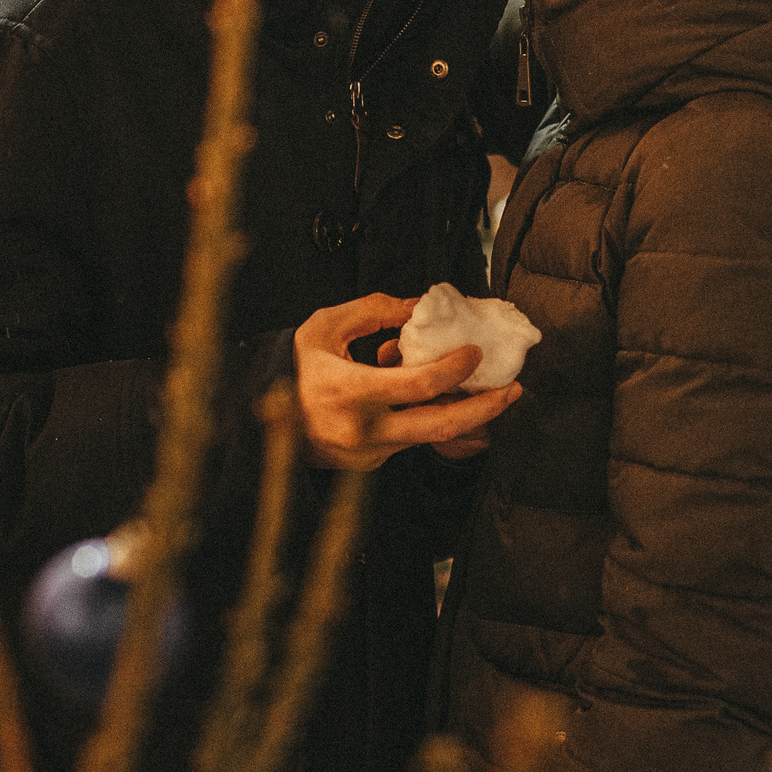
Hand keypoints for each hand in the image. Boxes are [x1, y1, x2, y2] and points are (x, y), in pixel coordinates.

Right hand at [295, 293, 519, 470]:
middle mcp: (362, 431)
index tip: (474, 352)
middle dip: (484, 409)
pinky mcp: (371, 465)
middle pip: (440, 426)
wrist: (258, 423)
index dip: (454, 368)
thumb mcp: (323, 328)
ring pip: (429, 436)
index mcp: (348, 392)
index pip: (417, 385)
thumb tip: (418, 306)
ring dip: (461, 414)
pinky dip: (427, 419)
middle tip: (513, 390)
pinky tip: (435, 399)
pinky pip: (410, 440)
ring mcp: (368, 454)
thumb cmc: (293, 368)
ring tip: (486, 391)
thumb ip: (372, 311)